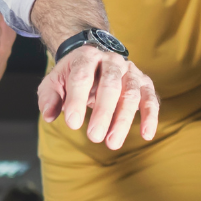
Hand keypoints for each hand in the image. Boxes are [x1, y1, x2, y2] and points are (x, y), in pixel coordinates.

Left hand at [37, 43, 159, 149]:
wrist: (93, 59)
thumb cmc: (71, 75)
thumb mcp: (53, 82)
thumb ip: (49, 98)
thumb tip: (49, 116)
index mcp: (87, 57)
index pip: (82, 78)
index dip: (77, 101)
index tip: (73, 125)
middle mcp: (112, 61)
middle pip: (110, 86)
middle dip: (103, 113)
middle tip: (94, 137)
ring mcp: (131, 71)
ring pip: (131, 94)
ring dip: (123, 120)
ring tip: (113, 143)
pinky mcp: (144, 82)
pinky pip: (150, 99)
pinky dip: (150, 117)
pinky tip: (147, 135)